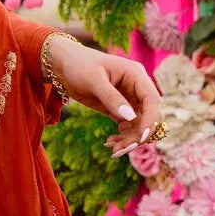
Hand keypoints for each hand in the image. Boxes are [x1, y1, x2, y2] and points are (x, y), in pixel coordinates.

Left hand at [46, 35, 161, 153]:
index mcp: (136, 75)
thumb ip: (111, 98)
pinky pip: (127, 126)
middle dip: (139, 134)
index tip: (141, 137)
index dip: (150, 120)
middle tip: (121, 149)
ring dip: (130, 139)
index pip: (152, 100)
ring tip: (114, 150)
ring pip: (138, 124)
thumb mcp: (94, 80)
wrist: (62, 65)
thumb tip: (130, 118)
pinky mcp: (118, 108)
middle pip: (148, 115)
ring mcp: (128, 99)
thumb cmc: (79, 65)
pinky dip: (122, 136)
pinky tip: (110, 142)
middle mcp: (136, 88)